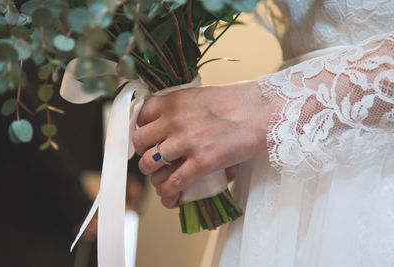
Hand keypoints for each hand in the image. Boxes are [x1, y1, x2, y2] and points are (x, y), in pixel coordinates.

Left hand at [133, 80, 272, 205]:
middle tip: (155, 158)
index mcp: (173, 101)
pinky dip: (168, 191)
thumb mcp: (201, 96)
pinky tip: (171, 193)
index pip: (140, 116)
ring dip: (153, 174)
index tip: (149, 138)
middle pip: (139, 142)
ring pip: (150, 164)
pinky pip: (172, 182)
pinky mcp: (201, 163)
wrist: (263, 111)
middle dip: (144, 152)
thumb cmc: (239, 101)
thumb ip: (182, 109)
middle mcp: (174, 120)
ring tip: (161, 177)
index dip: (142, 129)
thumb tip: (171, 130)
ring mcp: (186, 142)